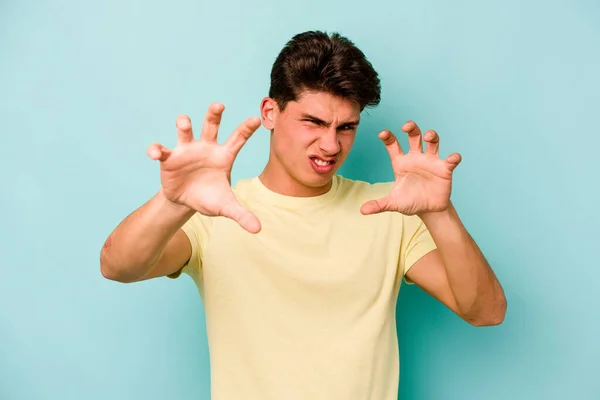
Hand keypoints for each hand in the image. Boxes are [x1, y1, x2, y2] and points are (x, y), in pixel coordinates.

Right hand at [147, 103, 261, 232]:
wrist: (186, 202)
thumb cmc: (210, 198)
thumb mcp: (226, 207)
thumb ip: (241, 214)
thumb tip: (258, 229)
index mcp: (224, 156)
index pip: (237, 139)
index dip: (246, 129)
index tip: (255, 119)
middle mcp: (206, 147)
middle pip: (211, 126)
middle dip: (214, 114)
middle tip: (219, 105)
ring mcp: (187, 150)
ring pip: (185, 131)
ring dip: (184, 124)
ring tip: (184, 123)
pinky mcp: (170, 158)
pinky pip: (162, 149)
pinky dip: (157, 150)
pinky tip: (155, 154)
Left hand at [360, 121, 461, 216]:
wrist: (428, 210)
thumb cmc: (410, 202)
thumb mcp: (393, 203)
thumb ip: (379, 205)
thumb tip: (363, 210)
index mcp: (401, 163)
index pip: (393, 145)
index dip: (388, 137)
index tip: (382, 133)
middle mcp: (416, 158)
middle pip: (414, 136)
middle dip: (411, 128)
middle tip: (406, 126)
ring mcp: (431, 161)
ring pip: (432, 142)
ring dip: (431, 135)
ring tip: (428, 136)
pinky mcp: (444, 169)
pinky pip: (450, 160)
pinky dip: (453, 157)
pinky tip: (453, 158)